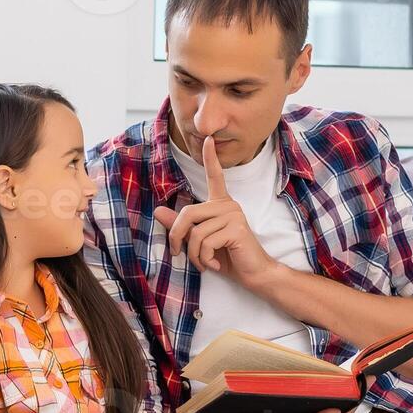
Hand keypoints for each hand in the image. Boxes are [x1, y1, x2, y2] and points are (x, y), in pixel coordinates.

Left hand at [153, 135, 278, 288]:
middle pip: (187, 214)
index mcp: (221, 204)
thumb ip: (181, 226)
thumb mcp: (199, 241)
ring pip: (195, 233)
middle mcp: (228, 205)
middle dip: (176, 237)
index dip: (210, 158)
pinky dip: (204, 259)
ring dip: (193, 254)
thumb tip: (157, 210)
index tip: (208, 138)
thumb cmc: (228, 257)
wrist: (254, 274)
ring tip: (204, 262)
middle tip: (178, 254)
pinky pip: (205, 242)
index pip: (215, 176)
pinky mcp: (236, 228)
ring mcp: (233, 215)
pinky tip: (214, 263)